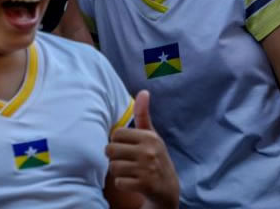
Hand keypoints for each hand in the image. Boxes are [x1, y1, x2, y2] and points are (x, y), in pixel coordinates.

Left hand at [106, 91, 178, 208]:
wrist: (169, 188)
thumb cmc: (156, 157)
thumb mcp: (152, 136)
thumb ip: (143, 115)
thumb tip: (143, 91)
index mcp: (149, 137)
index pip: (116, 134)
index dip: (117, 142)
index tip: (125, 147)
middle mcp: (148, 151)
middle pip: (110, 150)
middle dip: (114, 157)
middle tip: (125, 160)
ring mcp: (147, 169)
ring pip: (113, 167)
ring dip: (117, 172)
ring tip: (128, 171)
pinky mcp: (144, 185)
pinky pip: (119, 182)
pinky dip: (122, 183)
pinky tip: (131, 182)